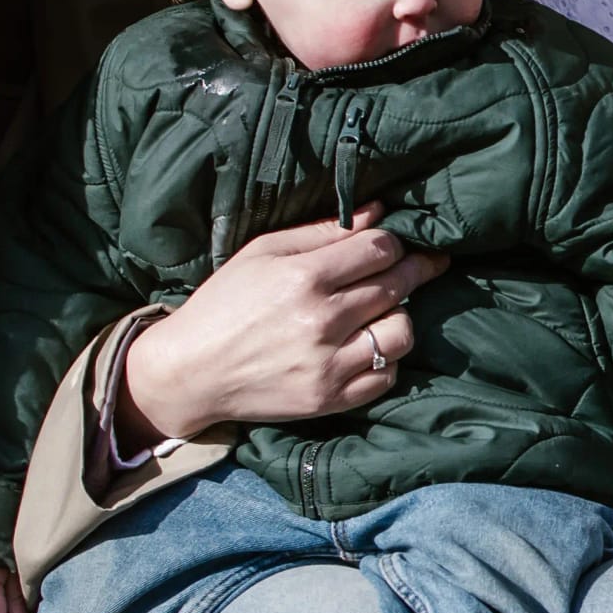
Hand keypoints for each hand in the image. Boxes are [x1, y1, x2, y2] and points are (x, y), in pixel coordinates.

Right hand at [115, 210, 444, 444]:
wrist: (191, 371)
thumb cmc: (224, 303)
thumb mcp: (262, 252)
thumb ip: (322, 232)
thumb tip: (378, 212)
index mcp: (302, 277)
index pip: (380, 249)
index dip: (395, 242)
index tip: (396, 244)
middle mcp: (320, 321)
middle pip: (396, 287)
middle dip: (413, 271)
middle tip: (421, 265)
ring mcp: (328, 365)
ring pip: (401, 333)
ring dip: (398, 317)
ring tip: (380, 311)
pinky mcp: (330, 399)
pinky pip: (387, 376)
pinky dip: (384, 360)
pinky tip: (365, 346)